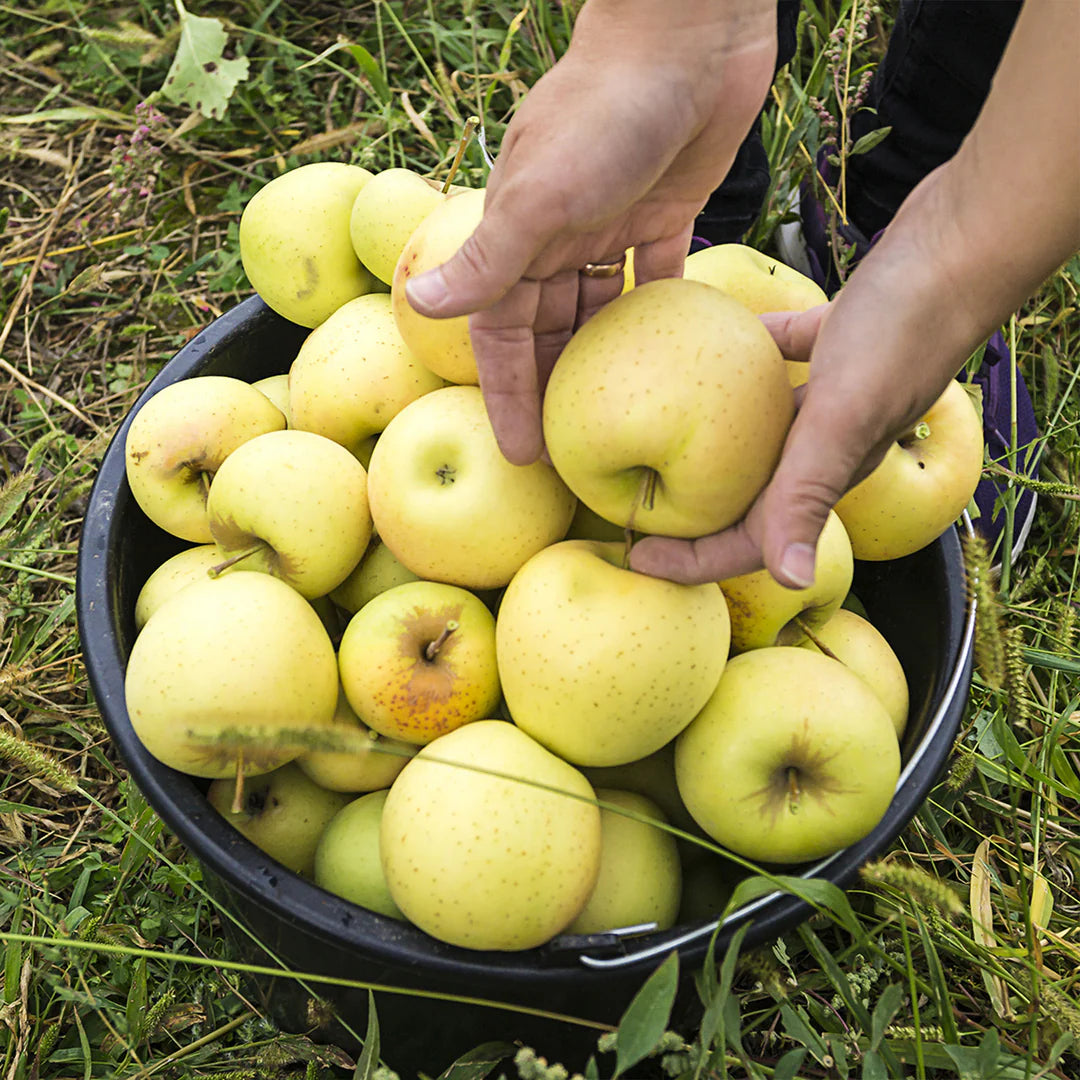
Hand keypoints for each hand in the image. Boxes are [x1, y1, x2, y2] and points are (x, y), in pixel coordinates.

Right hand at [403, 0, 775, 464]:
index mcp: (520, 235)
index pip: (501, 331)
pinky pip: (655, 276)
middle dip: (550, 387)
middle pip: (546, 329)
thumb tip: (424, 306)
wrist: (686, 34)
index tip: (518, 449)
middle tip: (566, 452)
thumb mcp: (542, 193)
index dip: (507, 391)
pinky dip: (654, 311)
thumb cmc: (608, 110)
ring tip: (609, 416)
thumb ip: (489, 255)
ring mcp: (611, 223)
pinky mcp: (664, 211)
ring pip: (595, 309)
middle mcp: (558, 235)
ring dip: (598, 358)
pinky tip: (664, 355)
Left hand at [629, 222, 981, 586]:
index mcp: (822, 474)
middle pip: (743, 497)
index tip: (633, 558)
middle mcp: (821, 444)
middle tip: (626, 509)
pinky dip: (733, 365)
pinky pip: (766, 364)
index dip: (691, 560)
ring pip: (751, 436)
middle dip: (686, 514)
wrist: (960, 249)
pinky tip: (692, 349)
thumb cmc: (903, 332)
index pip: (752, 541)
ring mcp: (825, 397)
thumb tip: (791, 581)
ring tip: (641, 439)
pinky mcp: (826, 347)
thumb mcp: (843, 417)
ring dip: (702, 445)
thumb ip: (808, 495)